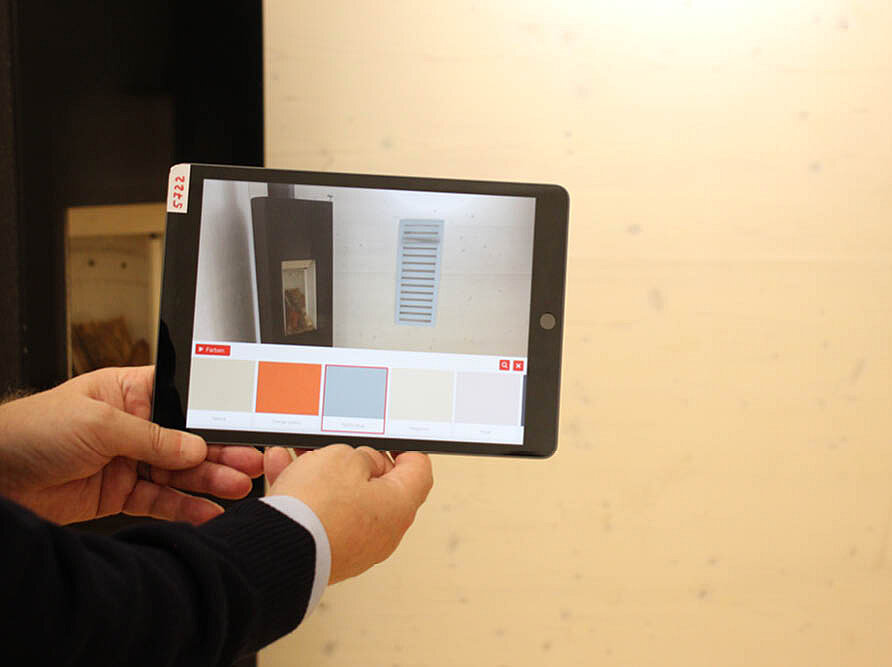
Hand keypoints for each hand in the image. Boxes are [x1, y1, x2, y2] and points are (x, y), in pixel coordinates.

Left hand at [0, 366, 262, 524]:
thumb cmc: (29, 431)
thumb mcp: (97, 423)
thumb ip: (152, 438)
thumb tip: (194, 448)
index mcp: (129, 392)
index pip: (183, 400)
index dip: (215, 413)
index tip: (246, 424)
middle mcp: (133, 426)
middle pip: (188, 439)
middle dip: (221, 451)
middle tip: (252, 461)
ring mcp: (128, 461)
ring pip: (180, 473)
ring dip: (210, 481)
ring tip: (237, 487)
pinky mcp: (119, 494)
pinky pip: (160, 501)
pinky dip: (184, 508)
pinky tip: (207, 512)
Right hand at [264, 445, 432, 583]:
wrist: (278, 552)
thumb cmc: (318, 508)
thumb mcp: (343, 458)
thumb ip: (360, 456)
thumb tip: (361, 466)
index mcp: (398, 506)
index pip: (417, 472)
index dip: (406, 449)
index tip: (392, 440)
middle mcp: (382, 532)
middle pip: (378, 486)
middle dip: (354, 461)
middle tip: (336, 447)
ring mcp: (355, 546)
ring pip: (343, 499)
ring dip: (323, 475)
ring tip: (300, 456)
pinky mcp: (328, 553)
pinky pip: (322, 515)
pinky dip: (307, 495)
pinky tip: (283, 473)